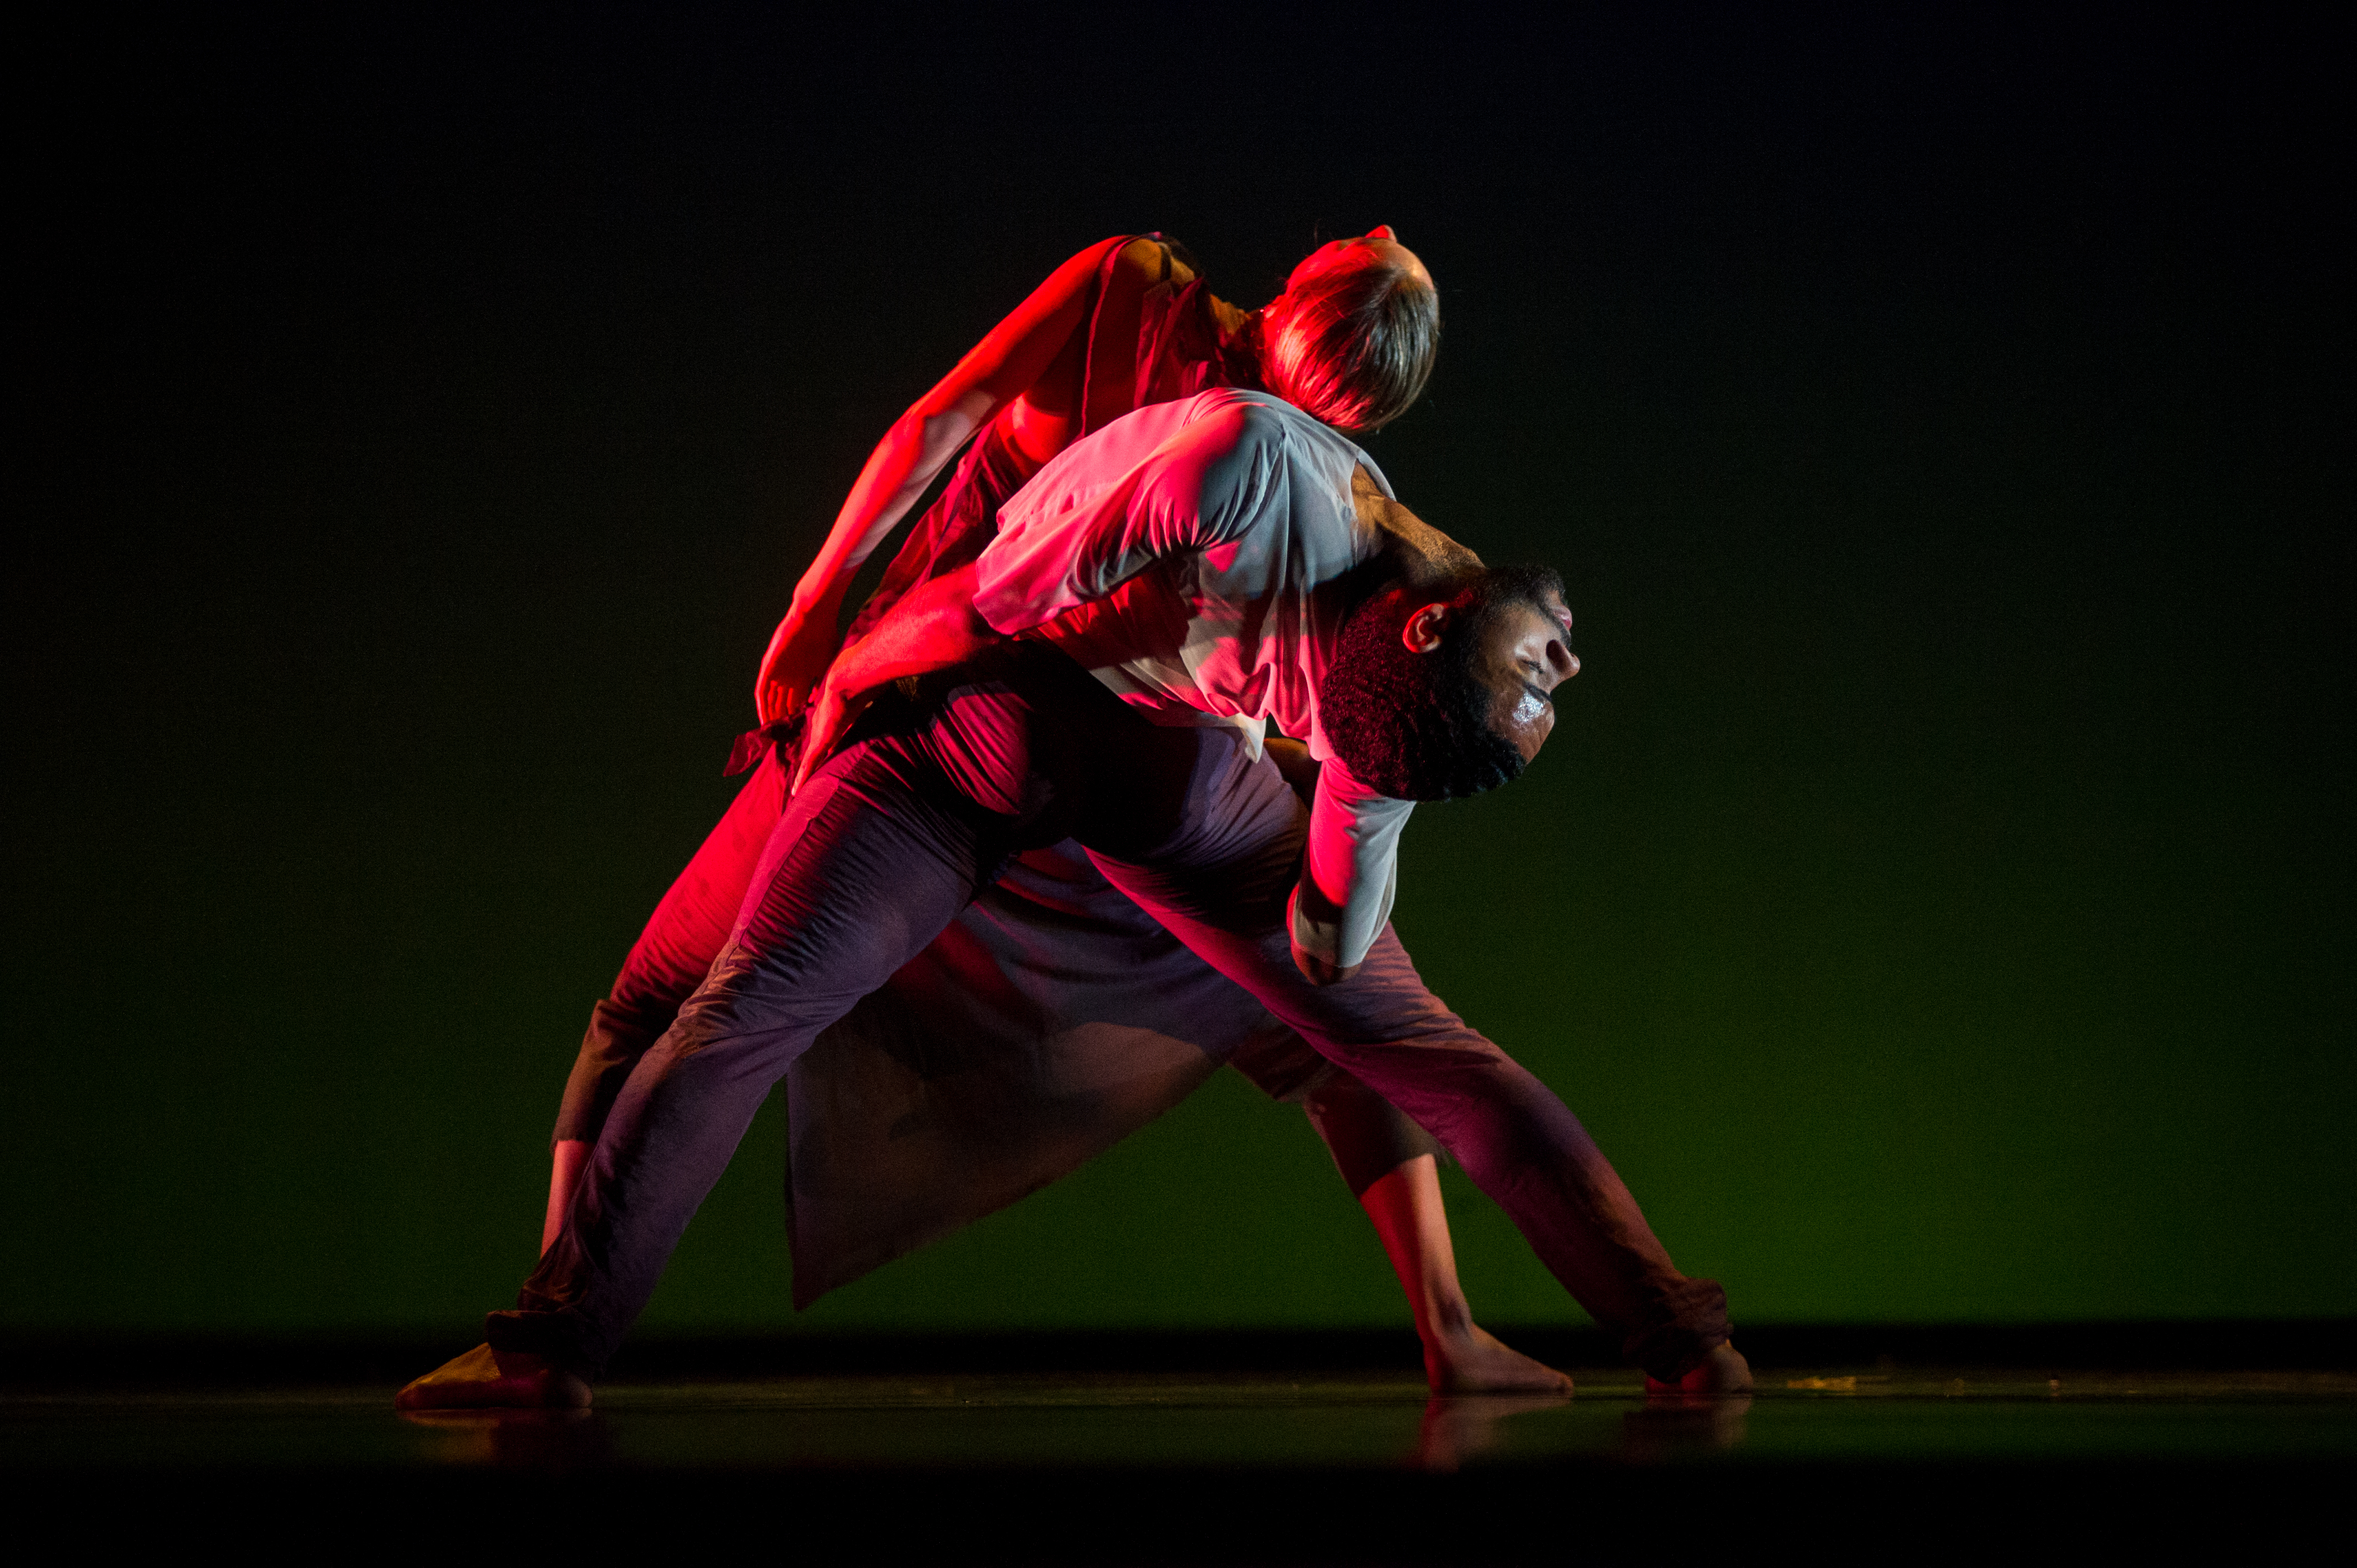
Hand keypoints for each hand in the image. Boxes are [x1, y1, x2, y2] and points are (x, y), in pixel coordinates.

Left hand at [754, 598, 843, 724]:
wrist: (813, 617)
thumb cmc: (826, 636)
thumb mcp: (829, 665)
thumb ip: (827, 683)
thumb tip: (831, 705)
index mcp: (803, 675)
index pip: (799, 701)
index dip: (799, 717)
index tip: (802, 734)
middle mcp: (789, 675)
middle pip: (783, 703)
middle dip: (785, 720)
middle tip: (786, 739)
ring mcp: (778, 671)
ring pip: (771, 699)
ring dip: (772, 716)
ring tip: (773, 734)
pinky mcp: (768, 667)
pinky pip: (762, 691)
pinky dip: (763, 706)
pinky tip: (764, 719)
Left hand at [789, 654, 879, 795]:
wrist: (852, 675)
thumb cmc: (866, 678)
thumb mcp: (872, 689)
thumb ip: (876, 693)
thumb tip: (890, 689)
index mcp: (834, 710)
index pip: (828, 730)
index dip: (825, 742)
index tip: (824, 752)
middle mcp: (823, 721)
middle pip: (816, 745)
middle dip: (811, 760)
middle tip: (807, 776)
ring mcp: (820, 731)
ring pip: (810, 758)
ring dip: (806, 773)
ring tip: (800, 789)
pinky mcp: (820, 741)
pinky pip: (809, 763)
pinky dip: (804, 777)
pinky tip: (797, 791)